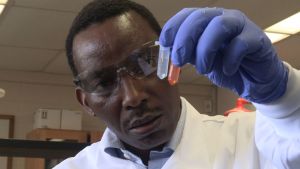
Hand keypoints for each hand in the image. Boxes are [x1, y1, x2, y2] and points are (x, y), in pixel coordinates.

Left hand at [159, 8, 287, 102]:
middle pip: (200, 17)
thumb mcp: (201, 61)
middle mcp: (223, 18)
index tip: (164, 44)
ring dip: (205, 49)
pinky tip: (228, 70)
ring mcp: (241, 26)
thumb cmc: (226, 67)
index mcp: (207, 21)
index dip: (173, 27)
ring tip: (203, 68)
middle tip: (178, 61)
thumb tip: (169, 51)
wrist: (254, 81)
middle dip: (185, 40)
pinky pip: (240, 44)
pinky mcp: (257, 39)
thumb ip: (187, 54)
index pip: (187, 15)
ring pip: (219, 26)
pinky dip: (229, 59)